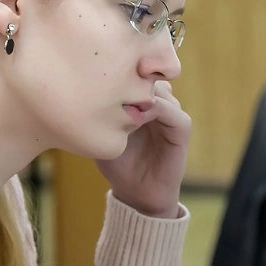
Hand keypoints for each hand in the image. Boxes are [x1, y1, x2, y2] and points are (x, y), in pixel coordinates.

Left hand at [96, 80, 189, 217]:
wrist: (136, 193)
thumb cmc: (117, 164)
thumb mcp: (102, 133)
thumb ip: (99, 112)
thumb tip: (84, 89)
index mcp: (141, 101)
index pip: (137, 73)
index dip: (122, 71)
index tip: (102, 77)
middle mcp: (159, 104)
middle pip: (150, 76)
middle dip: (133, 78)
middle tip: (112, 85)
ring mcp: (171, 115)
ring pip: (163, 90)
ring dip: (143, 94)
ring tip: (122, 104)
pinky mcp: (181, 131)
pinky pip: (174, 113)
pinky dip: (157, 109)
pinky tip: (137, 117)